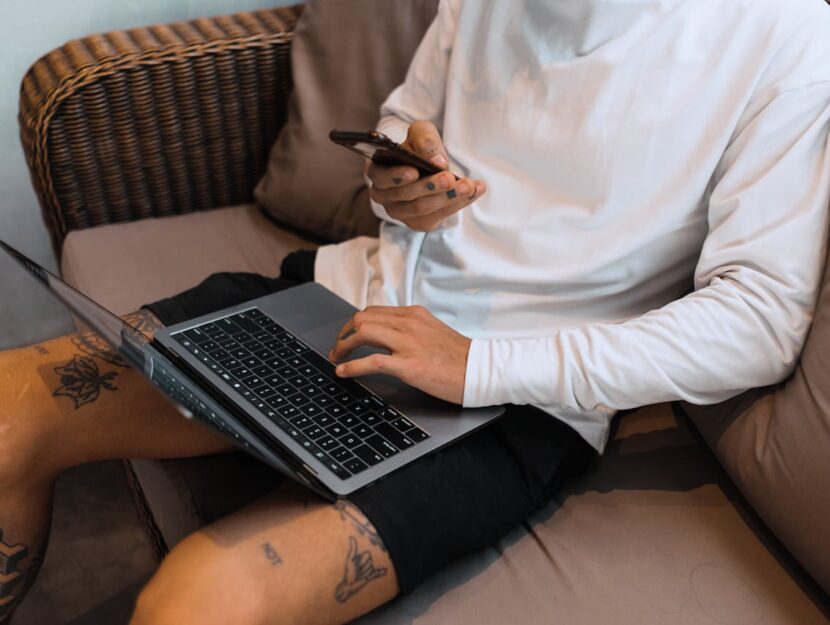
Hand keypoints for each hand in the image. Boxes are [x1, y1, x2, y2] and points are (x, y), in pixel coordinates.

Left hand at [328, 305, 470, 404]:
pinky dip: (352, 366)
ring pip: (363, 333)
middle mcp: (409, 323)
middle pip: (363, 318)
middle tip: (337, 347)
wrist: (481, 370)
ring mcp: (408, 343)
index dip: (354, 323)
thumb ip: (412, 330)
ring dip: (343, 346)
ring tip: (336, 358)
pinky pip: (371, 361)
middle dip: (344, 333)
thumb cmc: (460, 357)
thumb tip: (389, 336)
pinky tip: (343, 372)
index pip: (374, 311)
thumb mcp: (434, 331)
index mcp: (414, 314)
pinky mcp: (409, 365)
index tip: (347, 335)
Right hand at [366, 120, 486, 231]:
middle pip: (406, 195)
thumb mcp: (420, 133)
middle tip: (450, 178)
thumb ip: (425, 140)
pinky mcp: (418, 223)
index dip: (397, 176)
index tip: (415, 171)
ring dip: (448, 197)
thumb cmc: (417, 147)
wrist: (425, 166)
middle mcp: (383, 195)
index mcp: (377, 171)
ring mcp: (400, 213)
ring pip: (423, 209)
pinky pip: (439, 216)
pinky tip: (475, 190)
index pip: (382, 177)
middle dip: (430, 187)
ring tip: (469, 185)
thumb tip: (438, 161)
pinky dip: (459, 203)